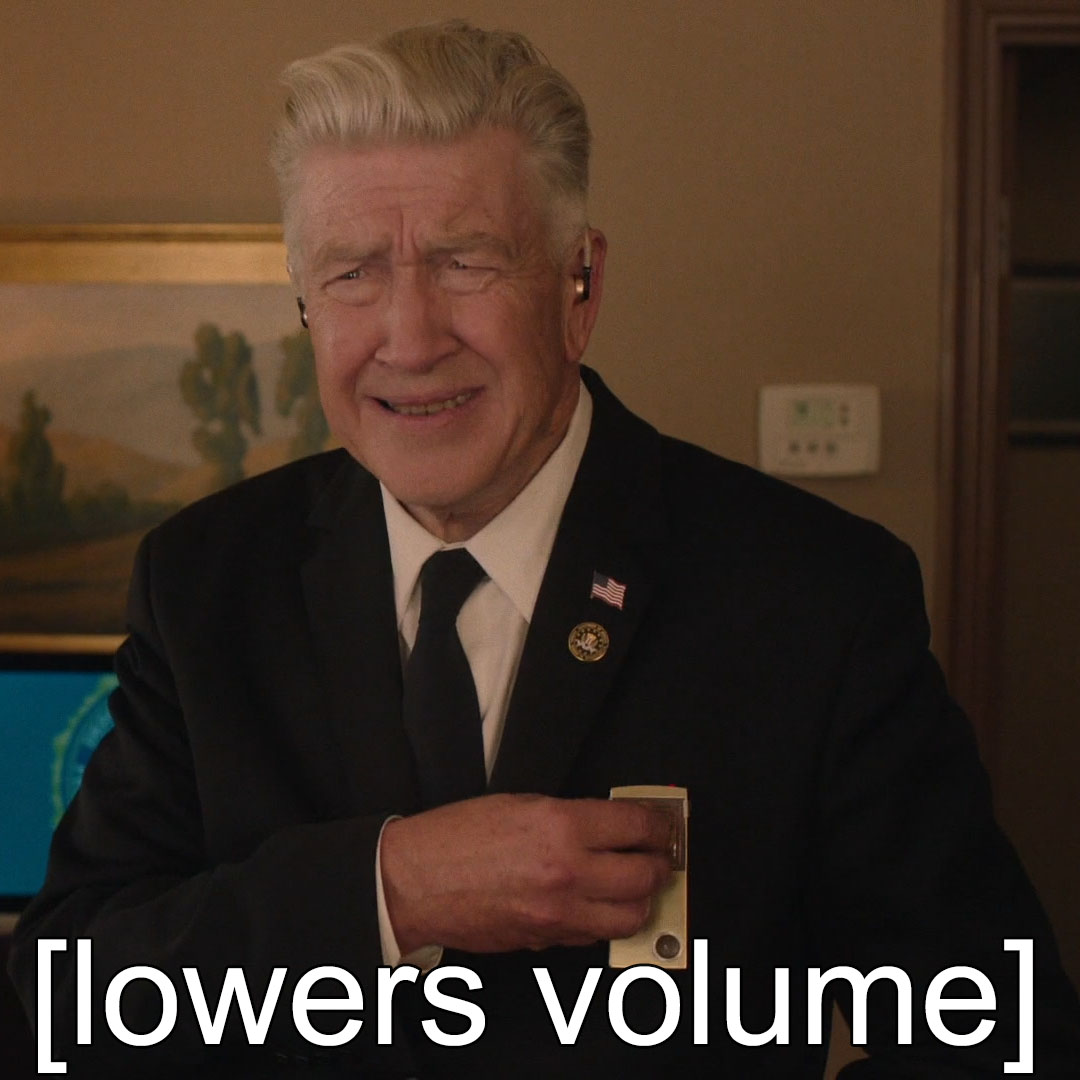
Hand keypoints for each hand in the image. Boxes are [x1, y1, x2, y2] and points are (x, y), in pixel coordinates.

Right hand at [379, 793, 672, 954]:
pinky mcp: (547, 938)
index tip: (662, 826)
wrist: (416, 880)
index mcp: (561, 826)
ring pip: (631, 916)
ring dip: (639, 899)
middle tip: (657, 855)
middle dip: (658, 864)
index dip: (658, 825)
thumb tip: (608, 825)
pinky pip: (595, 935)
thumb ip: (570, 815)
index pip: (636, 826)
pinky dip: (604, 920)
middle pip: (645, 875)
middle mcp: (567, 871)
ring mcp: (559, 911)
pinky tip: (597, 903)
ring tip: (634, 884)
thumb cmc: (457, 837)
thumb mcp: (521, 804)